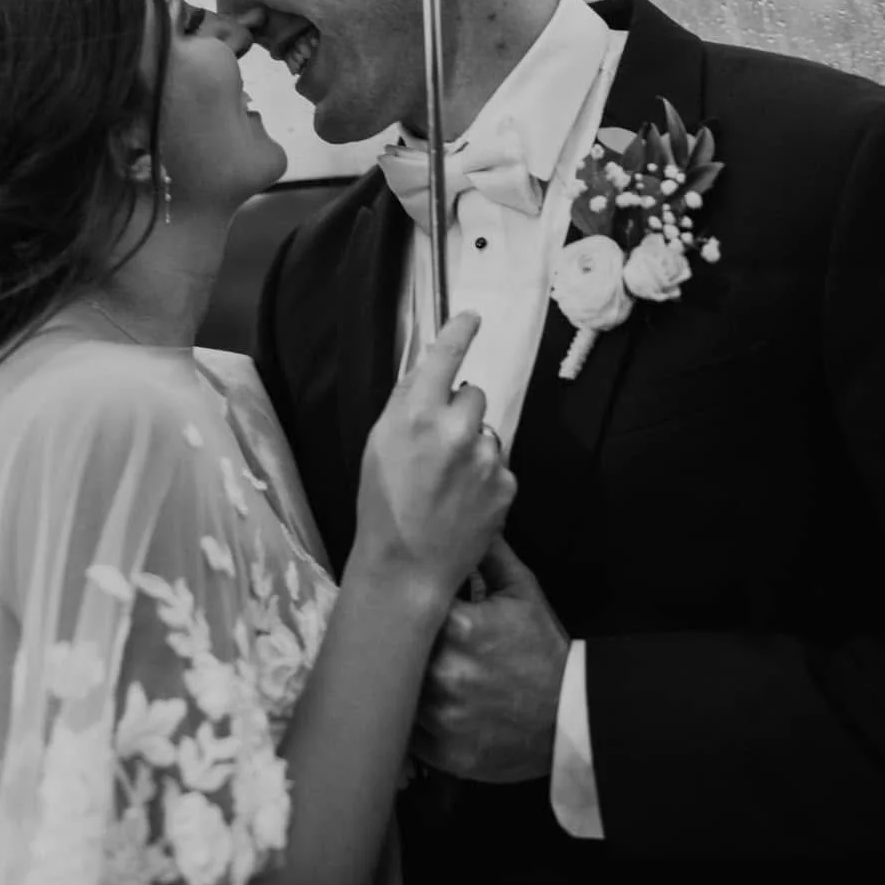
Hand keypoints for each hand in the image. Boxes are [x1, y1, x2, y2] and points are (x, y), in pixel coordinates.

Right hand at [354, 311, 516, 621]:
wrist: (408, 566)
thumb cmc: (382, 504)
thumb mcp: (378, 444)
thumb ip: (405, 403)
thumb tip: (425, 371)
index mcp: (419, 414)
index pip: (445, 358)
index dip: (459, 333)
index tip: (472, 317)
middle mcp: (457, 429)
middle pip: (472, 394)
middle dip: (459, 411)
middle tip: (437, 445)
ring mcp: (486, 458)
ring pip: (485, 432)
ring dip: (471, 446)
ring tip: (447, 483)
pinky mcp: (506, 484)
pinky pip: (497, 465)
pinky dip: (483, 477)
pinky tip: (462, 501)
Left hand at [411, 538, 568, 781]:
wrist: (572, 718)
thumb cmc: (543, 651)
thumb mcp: (522, 593)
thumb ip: (487, 554)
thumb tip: (461, 520)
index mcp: (458, 628)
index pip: (406, 604)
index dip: (401, 601)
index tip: (398, 599)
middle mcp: (443, 674)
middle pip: (396, 650)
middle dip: (398, 643)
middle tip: (396, 637)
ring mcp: (440, 718)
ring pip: (396, 693)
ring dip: (400, 682)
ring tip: (404, 672)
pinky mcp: (441, 752)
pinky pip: (408, 733)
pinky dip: (411, 721)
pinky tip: (422, 708)